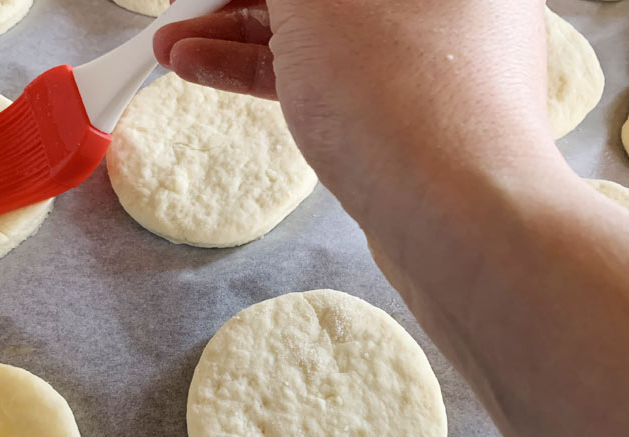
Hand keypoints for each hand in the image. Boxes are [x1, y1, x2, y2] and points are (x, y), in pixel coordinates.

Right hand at [154, 0, 560, 235]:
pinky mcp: (404, 112)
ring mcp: (426, 57)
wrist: (457, 221)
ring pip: (317, 30)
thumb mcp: (316, 1)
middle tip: (182, 10)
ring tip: (171, 47)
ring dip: (236, 34)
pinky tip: (202, 68)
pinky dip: (264, 71)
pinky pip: (325, 74)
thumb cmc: (403, 91)